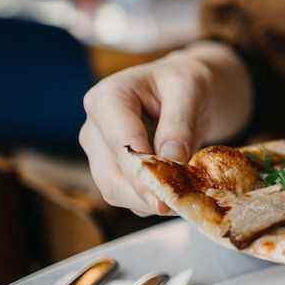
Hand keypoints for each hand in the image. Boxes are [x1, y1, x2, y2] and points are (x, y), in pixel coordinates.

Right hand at [79, 42, 251, 216]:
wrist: (187, 90)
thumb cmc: (185, 81)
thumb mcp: (190, 89)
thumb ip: (179, 124)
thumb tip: (171, 160)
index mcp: (107, 98)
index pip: (120, 145)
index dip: (142, 174)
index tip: (165, 197)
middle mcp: (94, 128)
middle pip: (112, 177)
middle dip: (149, 194)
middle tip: (186, 202)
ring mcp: (101, 153)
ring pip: (118, 193)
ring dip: (153, 201)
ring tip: (189, 194)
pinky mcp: (114, 171)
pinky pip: (131, 197)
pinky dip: (155, 200)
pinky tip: (180, 191)